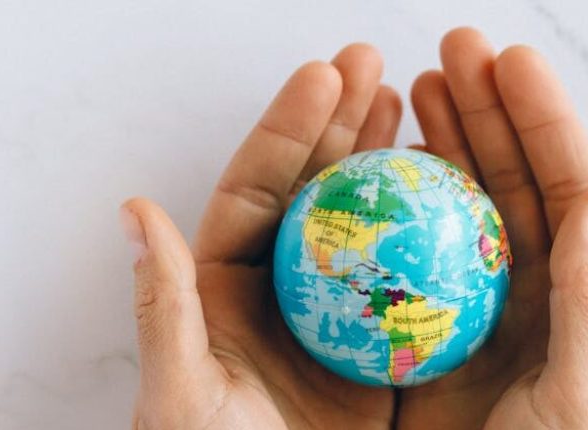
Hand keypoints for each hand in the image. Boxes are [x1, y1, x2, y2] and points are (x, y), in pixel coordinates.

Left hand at [121, 44, 401, 428]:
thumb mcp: (183, 392)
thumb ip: (167, 307)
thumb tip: (136, 211)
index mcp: (228, 284)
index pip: (259, 187)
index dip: (289, 126)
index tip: (325, 74)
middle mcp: (285, 284)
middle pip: (315, 187)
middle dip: (342, 122)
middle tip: (375, 67)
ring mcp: (337, 308)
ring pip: (365, 220)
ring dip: (385, 160)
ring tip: (412, 106)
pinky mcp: (379, 340)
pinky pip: (407, 272)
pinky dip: (429, 229)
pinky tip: (450, 191)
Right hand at [398, 28, 587, 428]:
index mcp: (582, 296)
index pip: (569, 189)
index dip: (543, 119)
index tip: (509, 61)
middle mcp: (531, 290)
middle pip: (511, 180)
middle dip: (486, 111)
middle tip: (451, 53)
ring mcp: (474, 304)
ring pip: (461, 206)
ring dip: (443, 144)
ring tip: (413, 90)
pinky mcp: (427, 329)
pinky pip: (411, 251)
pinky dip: (396, 205)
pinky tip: (379, 169)